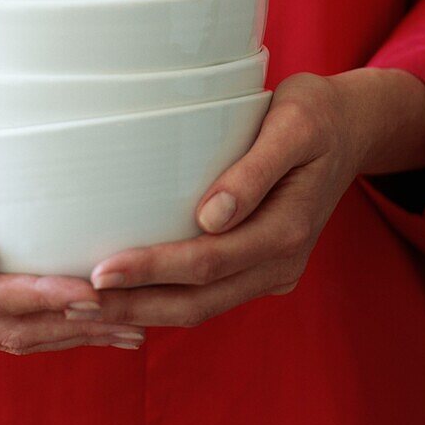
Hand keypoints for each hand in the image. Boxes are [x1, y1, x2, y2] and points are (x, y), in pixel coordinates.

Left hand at [80, 68, 424, 328]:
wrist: (352, 128)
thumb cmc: (315, 113)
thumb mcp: (294, 126)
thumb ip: (255, 170)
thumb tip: (210, 217)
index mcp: (288, 230)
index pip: (207, 263)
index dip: (152, 271)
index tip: (100, 272)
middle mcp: (280, 264)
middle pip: (197, 301)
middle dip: (133, 305)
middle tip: (71, 302)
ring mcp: (271, 271)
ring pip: (200, 307)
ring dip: (143, 310)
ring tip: (84, 306)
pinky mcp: (258, 266)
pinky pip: (208, 295)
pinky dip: (164, 300)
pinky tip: (123, 295)